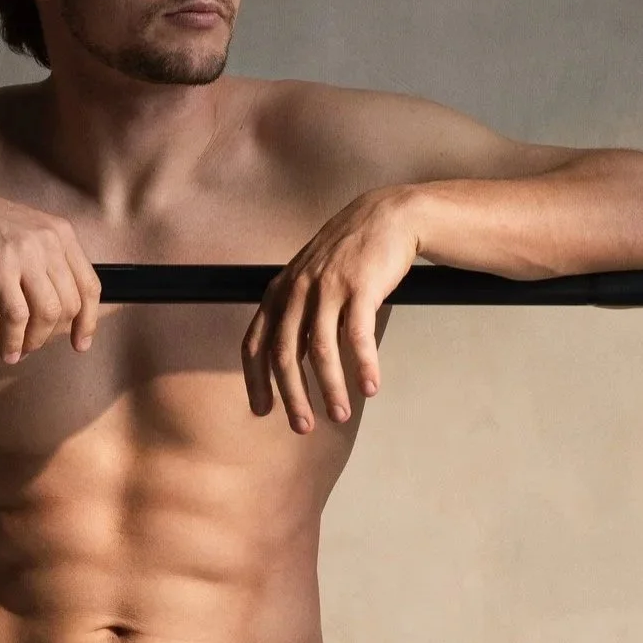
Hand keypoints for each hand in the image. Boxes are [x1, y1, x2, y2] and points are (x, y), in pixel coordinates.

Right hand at [0, 182, 103, 362]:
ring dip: (34, 340)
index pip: (90, 285)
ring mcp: (24, 252)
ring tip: (20, 349)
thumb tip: (56, 309)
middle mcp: (48, 240)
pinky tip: (7, 351)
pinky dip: (13, 341)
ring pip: (47, 313)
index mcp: (60, 232)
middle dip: (52, 334)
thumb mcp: (24, 235)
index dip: (88, 321)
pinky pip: (16, 316)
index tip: (80, 343)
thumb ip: (45, 262)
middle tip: (33, 346)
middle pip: (70, 304)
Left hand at [244, 188, 420, 429]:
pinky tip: (369, 387)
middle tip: (303, 427)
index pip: (255, 344)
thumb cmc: (348, 254)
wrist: (387, 215)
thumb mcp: (308, 278)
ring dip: (330, 389)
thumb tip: (288, 362)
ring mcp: (329, 288)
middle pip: (284, 355)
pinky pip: (358, 336)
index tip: (262, 410)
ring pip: (321, 351)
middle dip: (292, 397)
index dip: (256, 382)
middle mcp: (298, 291)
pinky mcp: (361, 287)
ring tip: (339, 415)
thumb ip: (296, 315)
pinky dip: (363, 366)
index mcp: (280, 292)